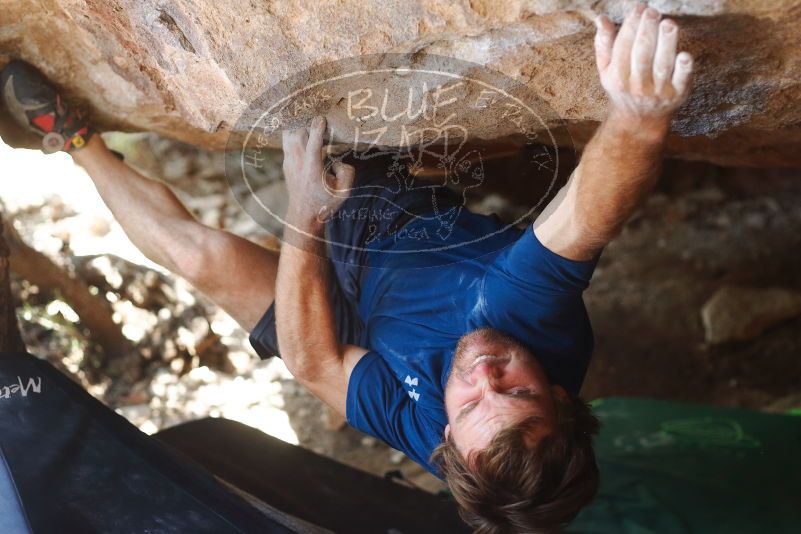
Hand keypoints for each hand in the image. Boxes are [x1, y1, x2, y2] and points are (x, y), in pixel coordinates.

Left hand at [281, 116, 354, 229]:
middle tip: (315, 105)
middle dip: (305, 120)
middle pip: (297, 135)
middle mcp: (298, 165)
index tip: (321, 118)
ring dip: (296, 122)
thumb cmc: (325, 203)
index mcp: (313, 172)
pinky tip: (299, 119)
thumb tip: (338, 159)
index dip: (316, 131)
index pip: (313, 147)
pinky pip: (286, 138)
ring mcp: (289, 162)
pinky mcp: (286, 161)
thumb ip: (347, 173)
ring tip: (305, 107)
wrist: (303, 214)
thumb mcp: (344, 193)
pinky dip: (292, 128)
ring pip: (288, 134)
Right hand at [595, 4, 692, 125]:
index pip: (623, 46)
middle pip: (642, 53)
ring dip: (666, 43)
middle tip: (652, 12)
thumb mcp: (607, 70)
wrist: (640, 119)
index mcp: (617, 77)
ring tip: (668, 23)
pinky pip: (681, 80)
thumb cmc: (623, 86)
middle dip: (647, 30)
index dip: (631, 25)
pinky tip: (684, 54)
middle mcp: (636, 85)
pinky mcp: (676, 95)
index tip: (639, 7)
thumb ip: (604, 44)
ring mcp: (657, 91)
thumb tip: (601, 18)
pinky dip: (683, 68)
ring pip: (662, 64)